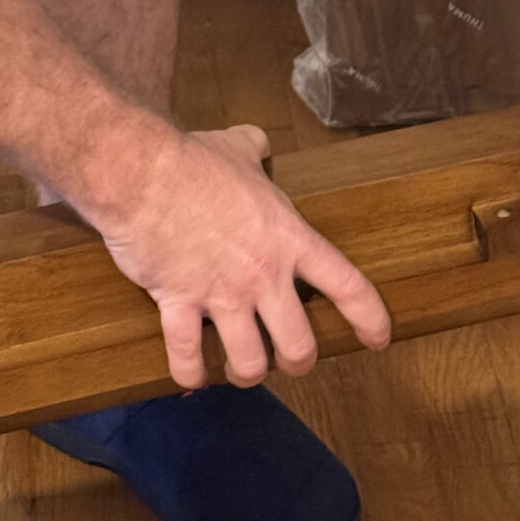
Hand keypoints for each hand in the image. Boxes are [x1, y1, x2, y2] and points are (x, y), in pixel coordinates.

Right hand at [91, 122, 391, 389]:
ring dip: (247, 373)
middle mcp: (262, 275)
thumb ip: (257, 150)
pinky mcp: (178, 304)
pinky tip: (192, 376)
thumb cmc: (193, 160)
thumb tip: (258, 145)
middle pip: (299, 346)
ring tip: (241, 369)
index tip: (378, 338)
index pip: (347, 286)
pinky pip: (187, 357)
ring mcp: (220, 294)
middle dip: (298, 362)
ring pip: (249, 364)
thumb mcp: (239, 147)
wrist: (142, 172)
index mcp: (288, 239)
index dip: (369, 319)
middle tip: (289, 359)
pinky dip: (190, 374)